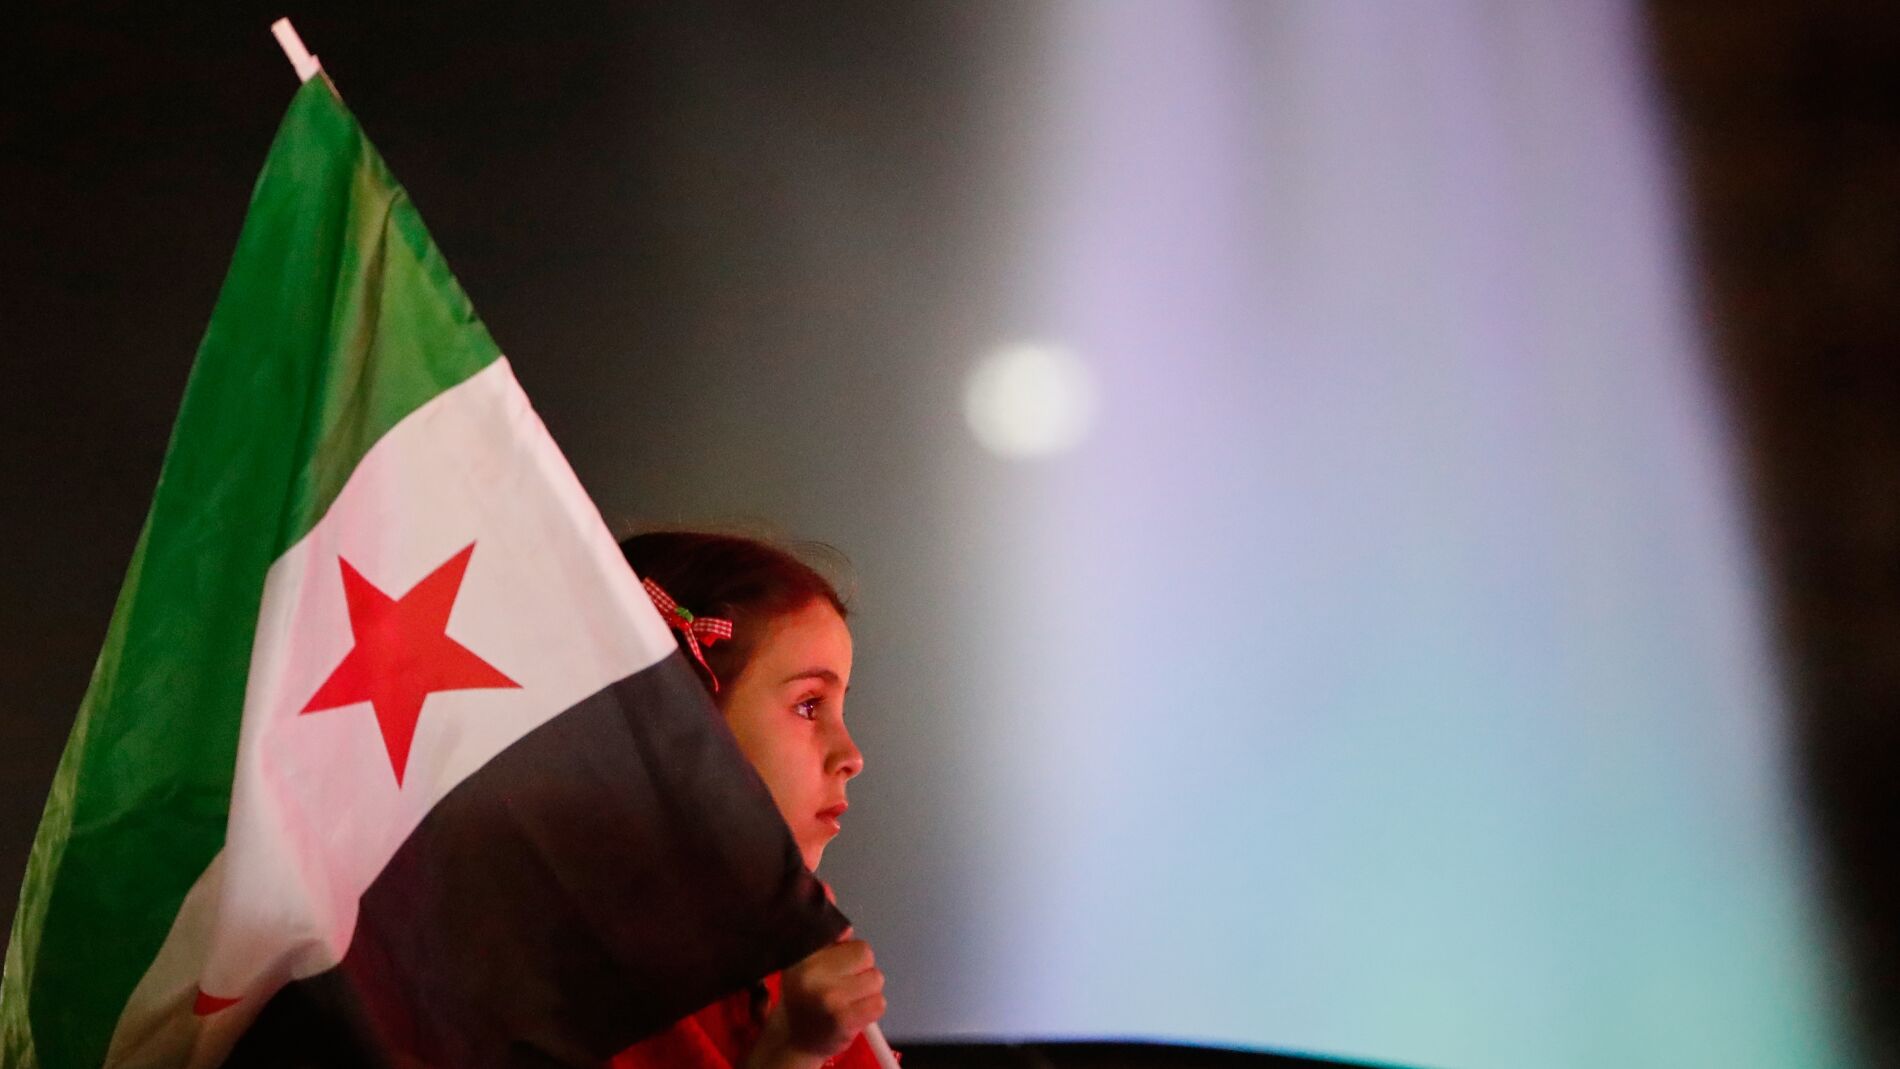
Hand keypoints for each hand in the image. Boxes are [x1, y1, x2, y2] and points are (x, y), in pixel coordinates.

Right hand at [748, 931, 884, 1068]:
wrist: (794, 1040)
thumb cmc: (805, 996)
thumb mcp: (806, 961)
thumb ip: (825, 935)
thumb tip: (832, 900)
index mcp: (803, 956)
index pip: (843, 932)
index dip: (846, 948)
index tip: (837, 963)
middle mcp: (813, 974)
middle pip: (865, 953)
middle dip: (861, 967)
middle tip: (844, 984)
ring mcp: (830, 997)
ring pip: (876, 978)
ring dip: (868, 990)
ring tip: (848, 1000)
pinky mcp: (845, 1019)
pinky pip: (879, 1003)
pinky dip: (872, 1008)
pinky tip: (853, 1013)